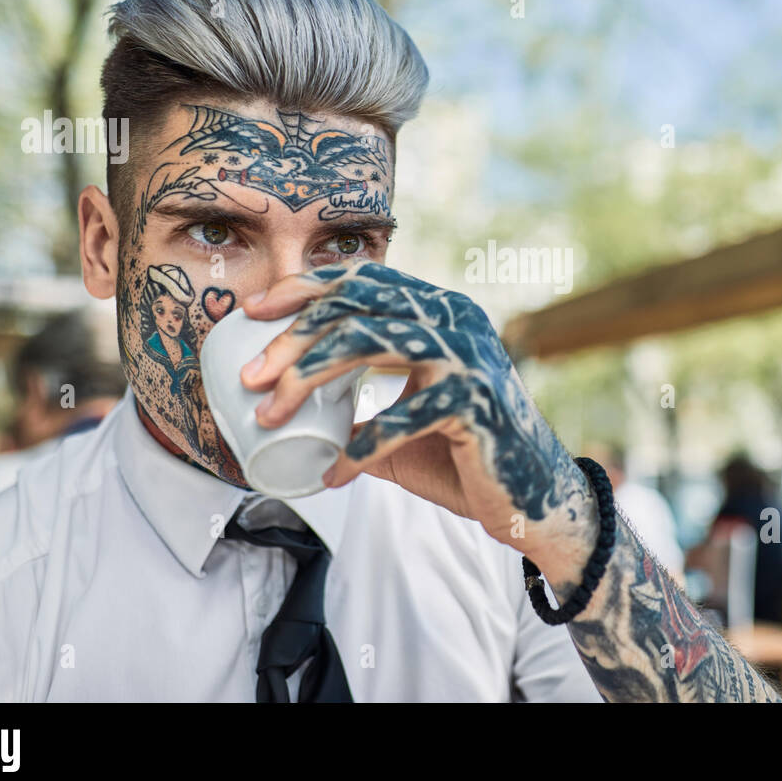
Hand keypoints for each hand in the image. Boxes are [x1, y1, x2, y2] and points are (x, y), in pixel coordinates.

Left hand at [239, 261, 596, 565]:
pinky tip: (335, 475)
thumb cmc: (465, 457)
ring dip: (308, 378)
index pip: (364, 280)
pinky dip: (359, 449)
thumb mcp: (407, 421)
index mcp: (441, 312)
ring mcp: (467, 357)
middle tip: (249, 378)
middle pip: (355, 308)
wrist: (532, 499)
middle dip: (292, 339)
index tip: (254, 310)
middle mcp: (455, 321)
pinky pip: (398, 418)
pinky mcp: (474, 402)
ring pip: (367, 343)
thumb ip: (362, 408)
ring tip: (271, 415)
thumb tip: (300, 414)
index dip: (305, 287)